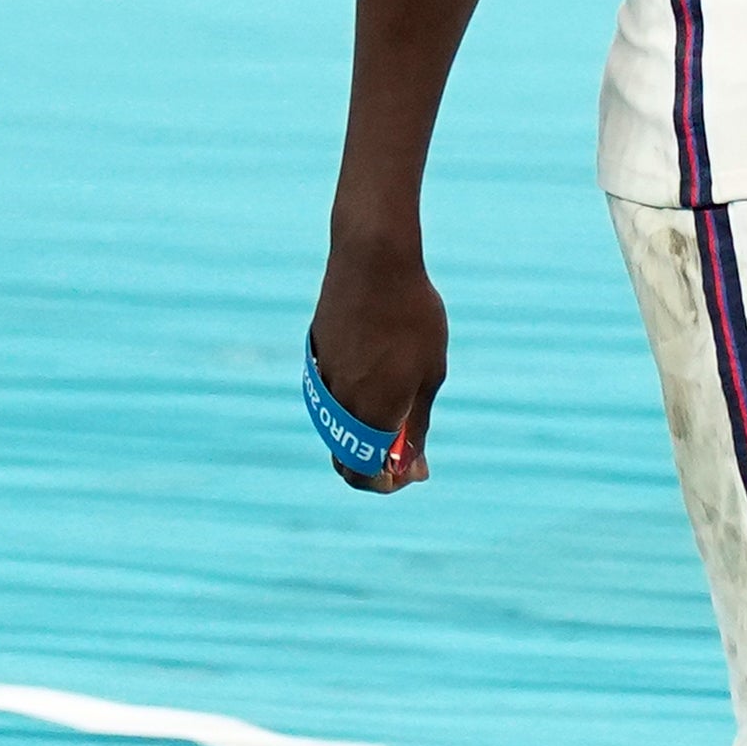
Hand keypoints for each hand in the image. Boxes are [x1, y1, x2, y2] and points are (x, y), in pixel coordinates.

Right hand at [308, 237, 446, 489]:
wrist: (373, 261)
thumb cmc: (413, 316)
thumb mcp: (430, 373)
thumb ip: (418, 423)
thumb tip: (414, 467)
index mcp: (373, 414)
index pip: (364, 474)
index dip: (386, 484)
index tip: (410, 474)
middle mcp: (341, 404)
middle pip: (344, 459)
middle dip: (373, 465)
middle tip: (405, 451)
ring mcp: (323, 380)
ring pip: (336, 428)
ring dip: (362, 433)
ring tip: (400, 410)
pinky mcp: (315, 358)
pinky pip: (330, 398)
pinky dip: (351, 404)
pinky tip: (379, 378)